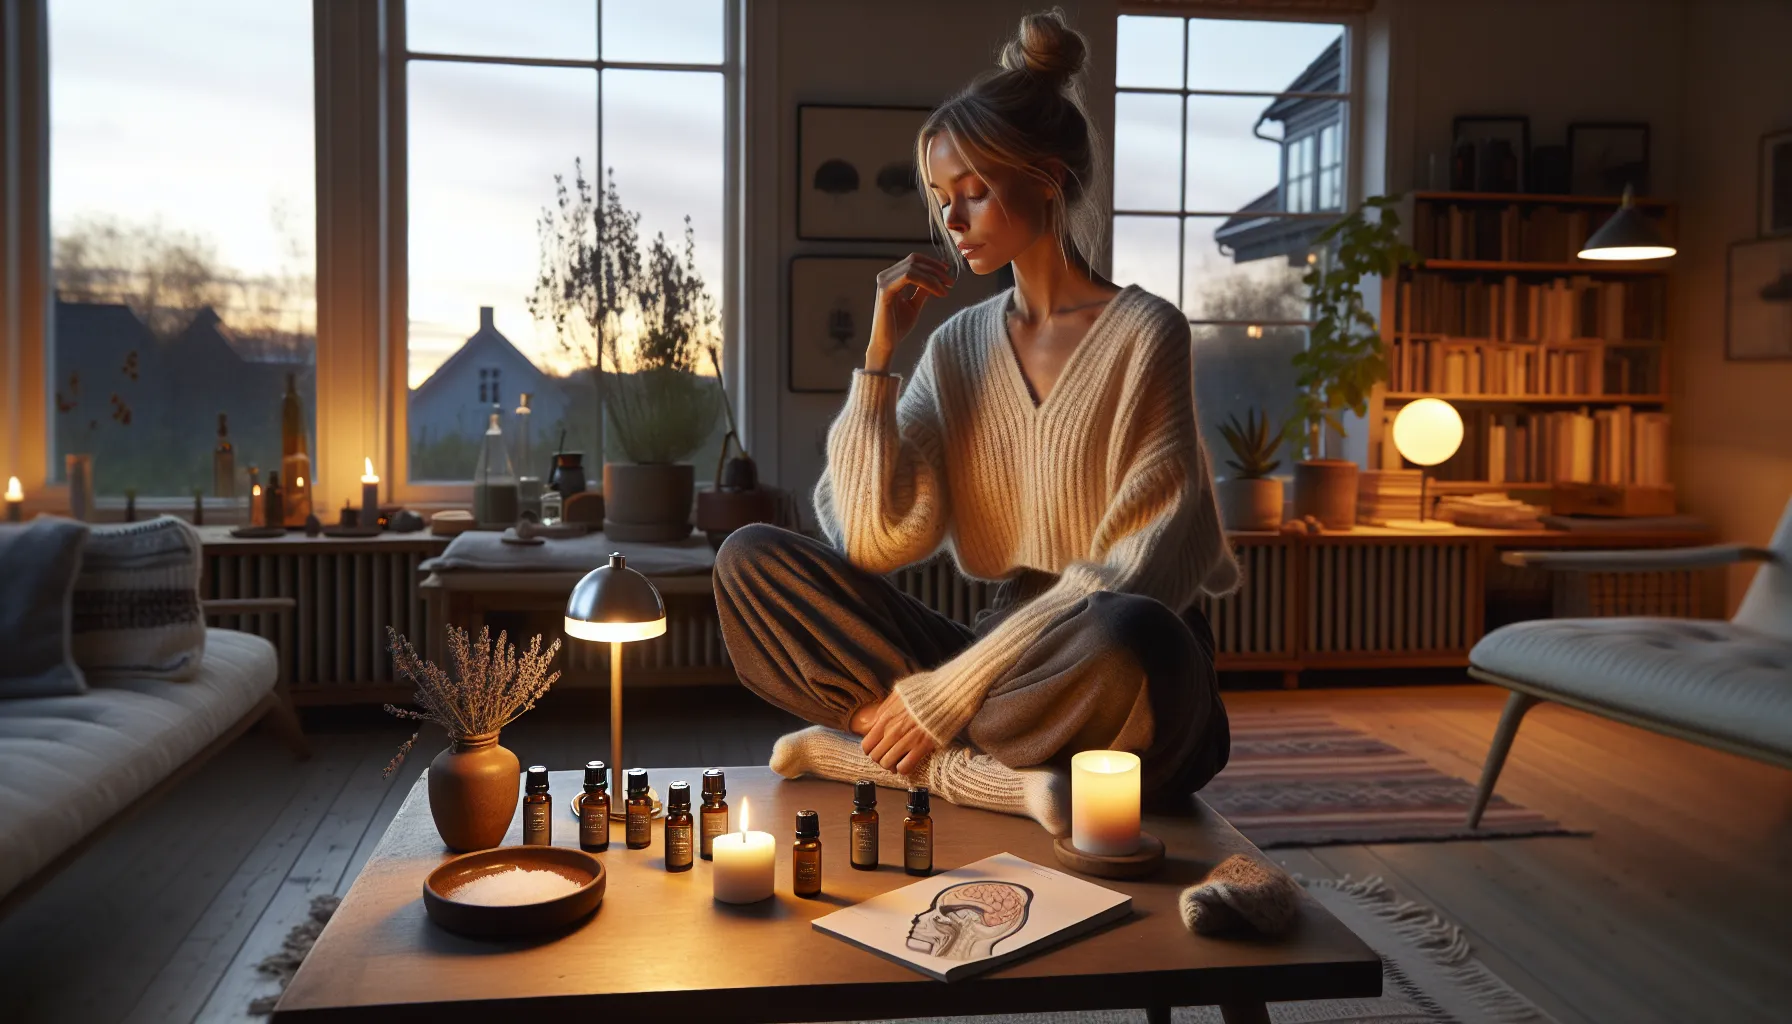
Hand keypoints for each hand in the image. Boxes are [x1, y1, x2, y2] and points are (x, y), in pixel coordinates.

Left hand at [861, 692, 937, 774]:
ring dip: (891, 765)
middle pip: (876, 756)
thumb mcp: (899, 693)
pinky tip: (908, 762)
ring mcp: (908, 739)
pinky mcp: (923, 746)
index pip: (867, 745)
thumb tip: (870, 724)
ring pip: (887, 763)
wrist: (949, 694)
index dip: (870, 750)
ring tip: (898, 760)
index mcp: (886, 717)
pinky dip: (904, 768)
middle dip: (881, 758)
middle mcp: (894, 730)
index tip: (877, 749)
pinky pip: (905, 767)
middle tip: (888, 755)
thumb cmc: (925, 692)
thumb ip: (883, 709)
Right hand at [866, 253, 954, 369]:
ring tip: (945, 289)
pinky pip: (909, 277)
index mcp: (891, 277)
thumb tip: (935, 278)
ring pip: (913, 267)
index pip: (913, 260)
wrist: (886, 343)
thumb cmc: (898, 326)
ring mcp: (884, 282)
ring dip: (933, 276)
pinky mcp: (886, 291)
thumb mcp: (914, 304)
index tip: (947, 271)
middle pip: (914, 261)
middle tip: (950, 282)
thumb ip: (922, 290)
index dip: (932, 263)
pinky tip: (937, 292)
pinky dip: (926, 282)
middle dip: (936, 270)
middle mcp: (886, 276)